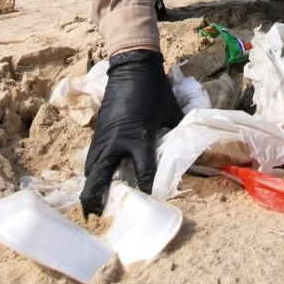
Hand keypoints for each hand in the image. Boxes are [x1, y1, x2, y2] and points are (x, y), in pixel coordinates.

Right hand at [80, 50, 183, 216]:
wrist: (131, 67)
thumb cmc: (155, 89)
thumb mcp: (172, 112)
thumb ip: (179, 132)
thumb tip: (192, 146)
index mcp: (139, 136)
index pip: (143, 171)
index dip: (147, 189)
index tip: (149, 203)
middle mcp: (117, 140)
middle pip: (101, 175)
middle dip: (95, 197)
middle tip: (95, 216)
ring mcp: (104, 135)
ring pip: (92, 167)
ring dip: (91, 186)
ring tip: (91, 205)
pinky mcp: (99, 130)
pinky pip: (92, 157)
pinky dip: (91, 171)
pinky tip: (94, 180)